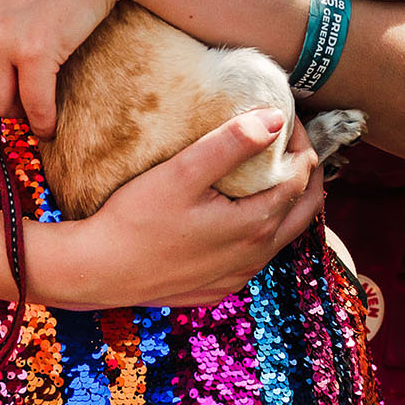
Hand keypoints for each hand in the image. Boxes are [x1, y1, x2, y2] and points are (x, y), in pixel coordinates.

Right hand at [43, 110, 322, 310]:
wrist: (96, 271)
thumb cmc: (134, 219)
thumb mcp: (182, 172)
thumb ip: (231, 143)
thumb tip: (275, 118)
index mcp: (256, 225)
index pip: (301, 177)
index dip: (300, 144)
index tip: (284, 118)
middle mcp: (255, 256)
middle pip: (305, 209)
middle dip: (307, 172)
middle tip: (293, 142)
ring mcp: (238, 275)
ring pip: (284, 236)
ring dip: (288, 202)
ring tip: (273, 171)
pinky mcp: (219, 287)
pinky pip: (258, 256)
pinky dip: (265, 228)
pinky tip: (243, 213)